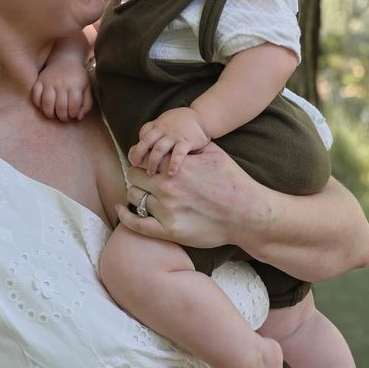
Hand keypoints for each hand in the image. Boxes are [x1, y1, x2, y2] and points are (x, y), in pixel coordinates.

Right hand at [32, 58, 92, 121]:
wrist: (66, 59)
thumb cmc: (78, 77)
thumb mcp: (87, 88)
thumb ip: (87, 104)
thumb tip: (78, 118)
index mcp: (75, 85)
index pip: (73, 105)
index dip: (73, 114)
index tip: (73, 115)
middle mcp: (61, 83)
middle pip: (60, 106)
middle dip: (62, 116)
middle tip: (63, 118)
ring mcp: (49, 81)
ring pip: (47, 102)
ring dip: (49, 113)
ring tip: (53, 115)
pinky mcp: (40, 80)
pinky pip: (35, 95)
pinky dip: (37, 104)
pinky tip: (43, 107)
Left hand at [117, 142, 271, 247]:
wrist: (247, 214)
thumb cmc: (233, 181)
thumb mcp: (213, 153)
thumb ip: (189, 145)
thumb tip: (174, 136)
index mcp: (176, 166)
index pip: (143, 158)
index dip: (143, 159)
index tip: (147, 164)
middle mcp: (167, 187)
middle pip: (133, 175)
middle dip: (137, 175)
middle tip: (144, 179)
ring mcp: (166, 210)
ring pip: (133, 196)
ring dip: (135, 193)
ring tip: (143, 194)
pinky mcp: (169, 230)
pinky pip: (136, 223)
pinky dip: (125, 216)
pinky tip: (121, 210)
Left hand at [128, 107, 209, 175]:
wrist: (201, 117)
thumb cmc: (180, 125)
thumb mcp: (165, 125)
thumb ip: (154, 136)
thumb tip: (141, 153)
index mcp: (156, 126)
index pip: (143, 135)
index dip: (136, 148)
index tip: (133, 160)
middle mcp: (163, 129)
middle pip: (146, 141)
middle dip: (139, 154)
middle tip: (135, 167)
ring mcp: (174, 135)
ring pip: (159, 148)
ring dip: (153, 162)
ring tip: (150, 173)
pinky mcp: (186, 141)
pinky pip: (178, 153)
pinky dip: (174, 163)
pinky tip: (170, 173)